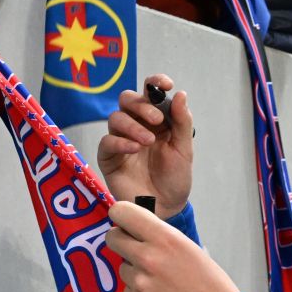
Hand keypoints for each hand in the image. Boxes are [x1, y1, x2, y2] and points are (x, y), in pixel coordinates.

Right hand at [97, 74, 193, 217]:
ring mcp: (120, 140)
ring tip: (148, 141)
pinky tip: (135, 149)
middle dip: (141, 105)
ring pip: (116, 118)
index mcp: (155, 120)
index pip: (150, 92)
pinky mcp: (108, 157)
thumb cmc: (175, 179)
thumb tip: (180, 94)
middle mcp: (136, 125)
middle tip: (156, 119)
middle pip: (127, 99)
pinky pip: (107, 141)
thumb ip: (182, 122)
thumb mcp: (184, 150)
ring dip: (133, 125)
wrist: (166, 208)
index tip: (165, 84)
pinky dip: (121, 141)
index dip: (154, 83)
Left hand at [106, 202, 239, 291]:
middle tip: (135, 251)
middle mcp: (148, 258)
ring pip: (123, 269)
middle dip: (121, 242)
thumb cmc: (212, 286)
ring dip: (135, 274)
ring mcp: (139, 284)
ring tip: (160, 286)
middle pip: (113, 238)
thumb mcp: (191, 250)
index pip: (122, 212)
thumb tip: (140, 233)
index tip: (126, 223)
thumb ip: (163, 239)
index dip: (122, 216)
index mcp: (165, 239)